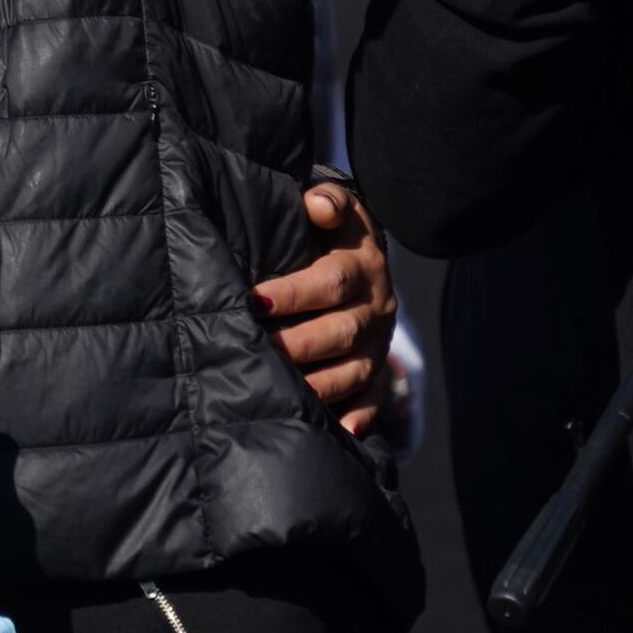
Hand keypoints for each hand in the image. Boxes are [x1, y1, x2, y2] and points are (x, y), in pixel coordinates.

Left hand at [258, 178, 401, 431]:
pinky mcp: (378, 371)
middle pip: (341, 331)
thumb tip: (317, 203)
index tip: (254, 300)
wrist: (363, 254)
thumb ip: (326, 200)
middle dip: (299, 344)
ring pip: (354, 370)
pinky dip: (359, 416)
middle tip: (261, 351)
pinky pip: (373, 399)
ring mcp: (378, 343)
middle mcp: (376, 307)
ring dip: (320, 385)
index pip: (331, 281)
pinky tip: (338, 431)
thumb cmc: (329, 230)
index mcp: (362, 266)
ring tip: (282, 393)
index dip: (294, 292)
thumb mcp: (333, 205)